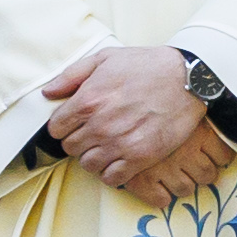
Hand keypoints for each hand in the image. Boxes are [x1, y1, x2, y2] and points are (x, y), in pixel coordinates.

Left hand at [40, 43, 226, 203]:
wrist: (189, 79)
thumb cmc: (146, 66)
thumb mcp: (105, 59)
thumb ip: (71, 76)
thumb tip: (48, 93)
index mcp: (87, 101)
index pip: (56, 129)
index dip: (64, 126)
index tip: (77, 123)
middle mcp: (99, 125)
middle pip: (70, 148)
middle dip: (79, 141)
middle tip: (94, 134)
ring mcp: (119, 143)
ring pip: (88, 165)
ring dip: (94, 157)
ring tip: (107, 147)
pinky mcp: (140, 157)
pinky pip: (112, 178)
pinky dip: (112, 172)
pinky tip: (119, 160)